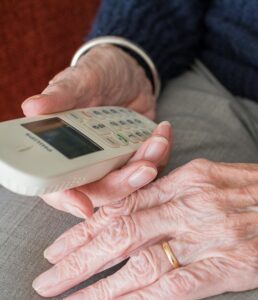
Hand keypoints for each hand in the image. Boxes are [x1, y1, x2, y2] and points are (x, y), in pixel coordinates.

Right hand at [21, 44, 170, 217]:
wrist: (128, 72)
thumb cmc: (97, 74)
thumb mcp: (81, 80)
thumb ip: (62, 96)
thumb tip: (32, 108)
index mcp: (64, 153)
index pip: (60, 187)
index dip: (69, 200)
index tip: (83, 206)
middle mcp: (89, 165)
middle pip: (103, 192)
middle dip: (125, 183)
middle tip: (145, 167)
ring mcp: (116, 164)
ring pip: (131, 183)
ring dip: (149, 165)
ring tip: (158, 140)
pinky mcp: (138, 158)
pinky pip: (153, 166)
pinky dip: (161, 154)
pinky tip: (163, 132)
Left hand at [32, 154, 257, 299]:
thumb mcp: (223, 178)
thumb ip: (183, 194)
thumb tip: (145, 213)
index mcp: (193, 178)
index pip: (126, 203)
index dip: (88, 227)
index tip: (61, 247)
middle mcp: (196, 203)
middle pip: (122, 231)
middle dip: (78, 257)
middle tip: (47, 279)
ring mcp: (213, 234)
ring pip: (140, 260)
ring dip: (98, 284)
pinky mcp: (233, 266)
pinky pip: (173, 285)